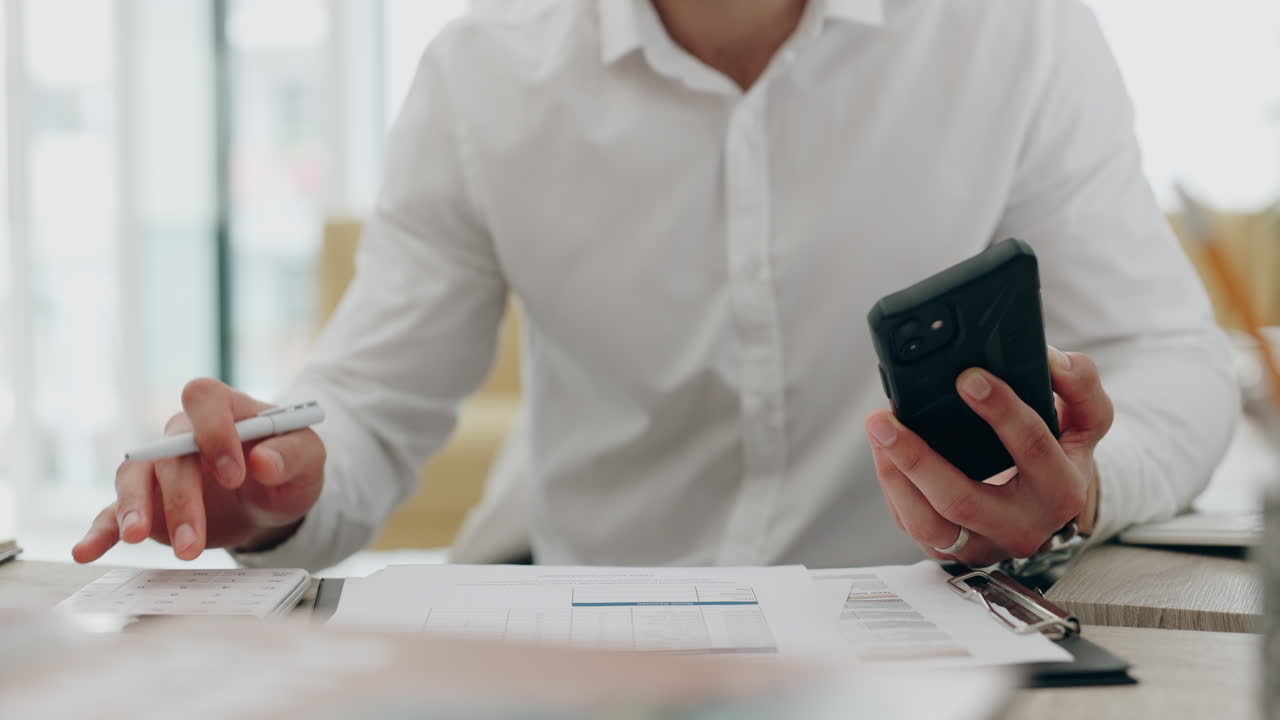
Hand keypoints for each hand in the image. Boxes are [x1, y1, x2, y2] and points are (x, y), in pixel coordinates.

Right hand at [72, 378, 325, 562]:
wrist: (275, 497)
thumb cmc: (290, 465)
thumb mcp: (308, 456)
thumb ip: (293, 453)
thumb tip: (264, 462)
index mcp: (225, 408)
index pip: (205, 399)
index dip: (214, 431)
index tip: (236, 474)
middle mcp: (184, 433)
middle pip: (168, 453)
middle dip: (180, 497)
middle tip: (195, 542)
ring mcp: (160, 469)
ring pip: (135, 478)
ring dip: (137, 510)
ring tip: (139, 540)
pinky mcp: (148, 504)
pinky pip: (114, 511)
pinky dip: (100, 530)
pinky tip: (86, 550)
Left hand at [864, 347, 1111, 566]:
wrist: (1049, 511)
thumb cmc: (1060, 456)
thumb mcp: (1086, 421)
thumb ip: (1080, 385)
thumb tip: (1050, 360)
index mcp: (1062, 490)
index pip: (1031, 447)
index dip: (1000, 410)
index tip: (967, 377)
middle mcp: (1022, 526)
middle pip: (963, 501)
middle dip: (918, 459)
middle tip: (885, 417)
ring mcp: (983, 544)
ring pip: (927, 524)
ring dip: (894, 476)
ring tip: (878, 431)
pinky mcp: (951, 550)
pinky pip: (912, 525)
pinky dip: (892, 487)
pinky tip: (883, 451)